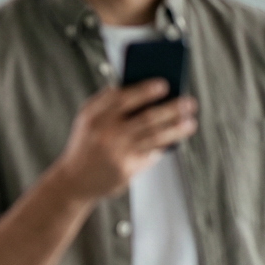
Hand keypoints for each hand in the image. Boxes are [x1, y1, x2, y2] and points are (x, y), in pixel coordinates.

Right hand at [56, 79, 197, 200]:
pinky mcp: (126, 169)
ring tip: (190, 122)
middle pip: (146, 117)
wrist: (73, 180)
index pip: (123, 97)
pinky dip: (164, 145)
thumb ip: (107, 101)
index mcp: (94, 116)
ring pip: (155, 136)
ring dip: (176, 128)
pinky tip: (175, 139)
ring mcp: (117, 152)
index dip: (145, 90)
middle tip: (189, 102)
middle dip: (172, 108)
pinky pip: (151, 154)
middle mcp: (106, 133)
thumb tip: (142, 87)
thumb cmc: (86, 143)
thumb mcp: (86, 119)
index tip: (164, 84)